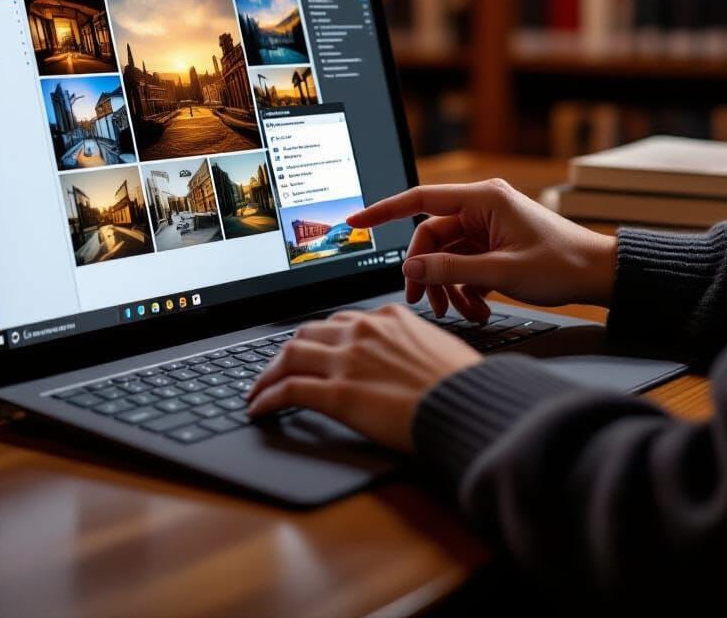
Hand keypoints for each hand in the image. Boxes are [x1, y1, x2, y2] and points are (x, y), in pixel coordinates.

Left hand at [245, 303, 481, 451]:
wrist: (468, 404)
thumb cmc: (464, 384)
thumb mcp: (439, 348)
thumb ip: (413, 345)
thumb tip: (408, 359)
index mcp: (389, 317)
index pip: (342, 321)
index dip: (322, 338)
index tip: (315, 351)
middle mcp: (363, 331)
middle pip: (309, 332)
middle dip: (290, 351)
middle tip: (280, 368)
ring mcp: (348, 360)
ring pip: (290, 355)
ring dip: (268, 372)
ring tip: (258, 389)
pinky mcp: (338, 393)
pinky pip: (289, 390)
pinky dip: (268, 397)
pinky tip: (259, 408)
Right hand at [345, 178, 617, 321]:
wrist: (601, 275)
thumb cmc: (563, 264)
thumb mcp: (501, 272)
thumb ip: (451, 270)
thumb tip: (411, 268)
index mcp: (483, 199)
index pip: (420, 199)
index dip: (384, 211)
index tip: (356, 222)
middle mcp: (482, 207)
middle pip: (432, 237)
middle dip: (427, 271)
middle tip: (425, 302)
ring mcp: (488, 226)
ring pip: (448, 255)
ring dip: (448, 285)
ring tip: (459, 313)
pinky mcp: (495, 244)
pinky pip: (465, 263)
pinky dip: (465, 286)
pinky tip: (477, 308)